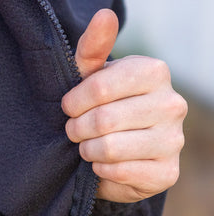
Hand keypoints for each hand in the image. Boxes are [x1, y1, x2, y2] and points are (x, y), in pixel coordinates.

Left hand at [61, 9, 187, 202]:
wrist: (120, 156)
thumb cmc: (103, 110)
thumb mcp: (92, 79)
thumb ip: (91, 50)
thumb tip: (104, 14)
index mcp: (155, 72)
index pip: (100, 87)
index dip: (75, 103)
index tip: (69, 108)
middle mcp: (173, 103)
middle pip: (103, 120)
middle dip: (77, 130)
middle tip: (75, 132)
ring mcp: (173, 140)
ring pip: (110, 148)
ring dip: (87, 151)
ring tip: (88, 148)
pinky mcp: (166, 173)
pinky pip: (119, 172)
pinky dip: (101, 171)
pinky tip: (103, 165)